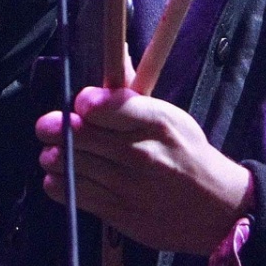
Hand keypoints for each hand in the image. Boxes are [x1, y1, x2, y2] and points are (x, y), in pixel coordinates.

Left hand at [35, 85, 252, 254]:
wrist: (217, 209)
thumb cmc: (187, 155)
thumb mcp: (170, 117)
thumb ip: (133, 92)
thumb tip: (116, 52)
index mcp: (156, 121)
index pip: (102, 105)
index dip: (83, 102)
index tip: (80, 105)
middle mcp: (140, 152)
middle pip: (77, 134)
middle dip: (54, 128)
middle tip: (49, 127)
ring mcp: (128, 186)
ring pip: (68, 164)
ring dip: (53, 156)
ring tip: (57, 153)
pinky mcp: (118, 213)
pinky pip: (70, 193)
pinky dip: (57, 182)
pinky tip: (63, 175)